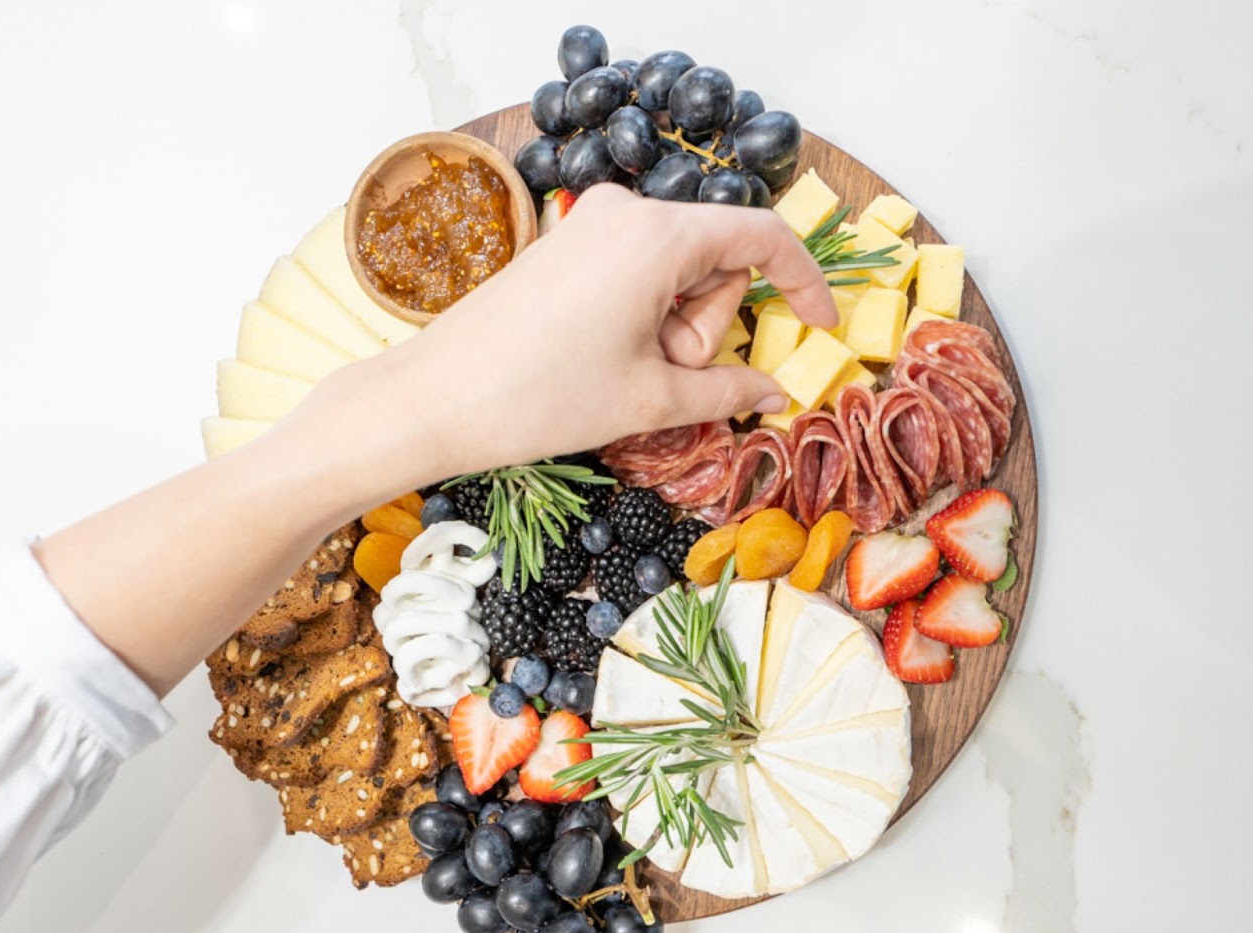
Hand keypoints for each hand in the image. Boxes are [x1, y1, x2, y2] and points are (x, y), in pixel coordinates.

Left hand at [37, 185, 835, 694]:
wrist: (433, 399)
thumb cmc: (540, 398)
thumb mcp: (650, 399)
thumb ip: (728, 388)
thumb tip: (776, 390)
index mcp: (660, 234)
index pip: (763, 236)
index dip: (803, 283)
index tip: (819, 330)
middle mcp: (628, 213)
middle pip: (717, 260)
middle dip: (709, 326)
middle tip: (665, 378)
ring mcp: (592, 228)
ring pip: (675, 274)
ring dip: (671, 331)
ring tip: (622, 377)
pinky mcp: (565, 249)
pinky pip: (634, 277)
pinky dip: (639, 321)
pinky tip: (601, 363)